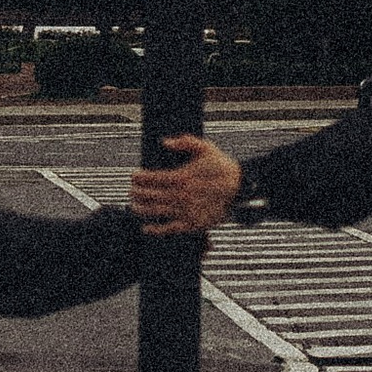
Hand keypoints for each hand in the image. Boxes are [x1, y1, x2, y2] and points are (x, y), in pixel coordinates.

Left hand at [127, 134, 244, 234]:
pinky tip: (146, 228)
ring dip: (142, 209)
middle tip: (131, 191)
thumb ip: (185, 142)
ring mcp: (186, 211)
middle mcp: (181, 195)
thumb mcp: (206, 148)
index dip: (141, 178)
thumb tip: (165, 142)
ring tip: (133, 206)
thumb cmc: (222, 167)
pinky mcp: (193, 224)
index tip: (134, 177)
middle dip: (138, 193)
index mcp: (182, 177)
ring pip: (157, 211)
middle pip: (152, 195)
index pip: (154, 178)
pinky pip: (170, 229)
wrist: (240, 188)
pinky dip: (156, 230)